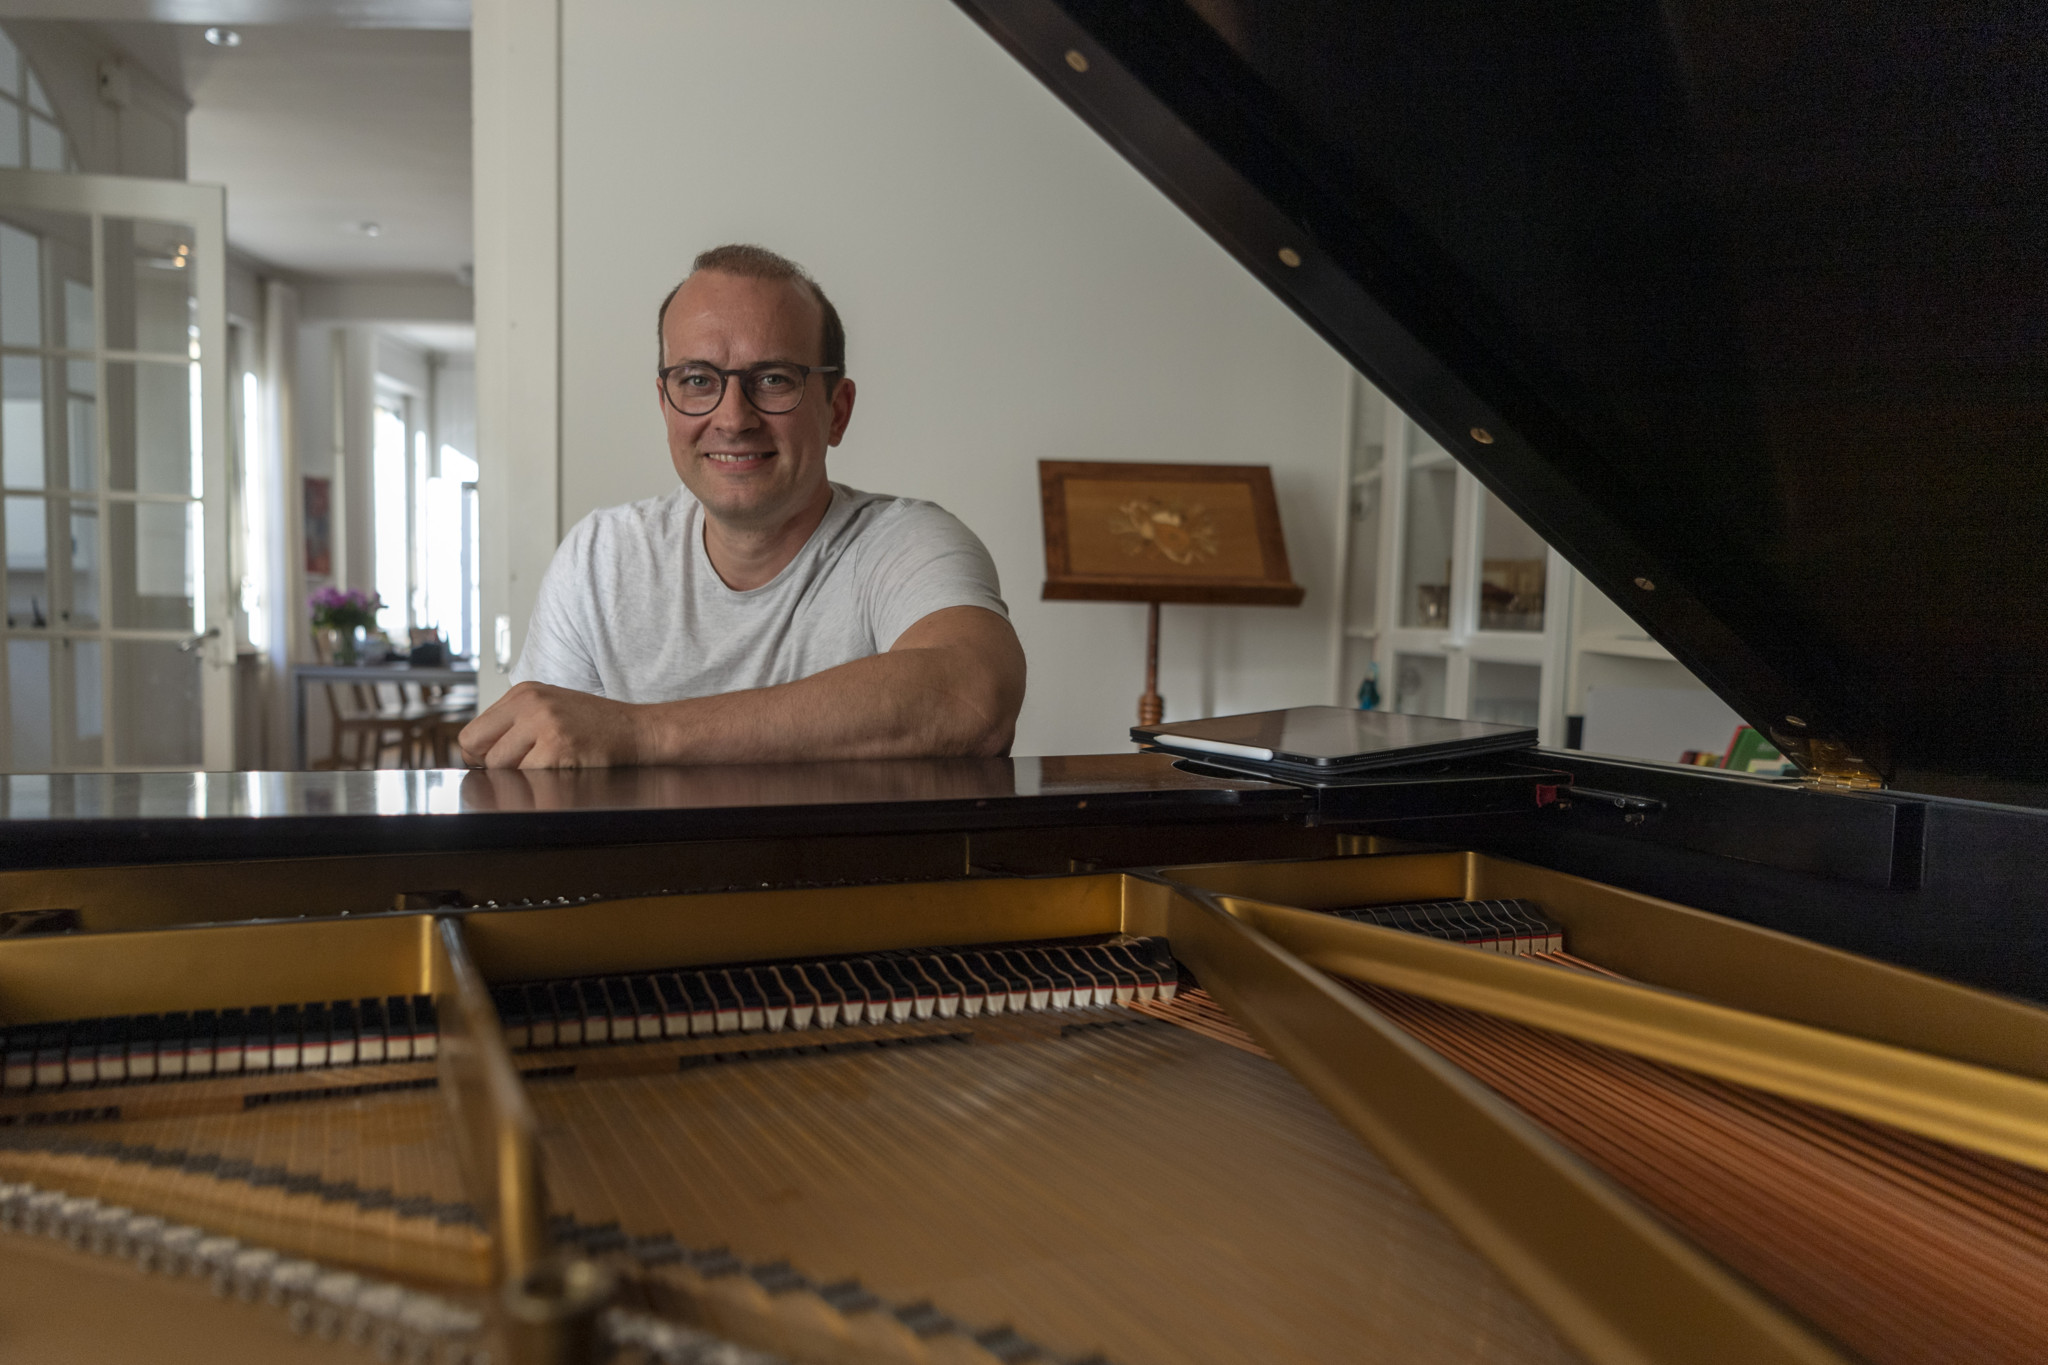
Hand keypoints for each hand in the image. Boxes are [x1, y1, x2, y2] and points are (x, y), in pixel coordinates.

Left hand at [458, 682, 644, 768]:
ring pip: (500, 767)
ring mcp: (545, 724)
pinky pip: (526, 778)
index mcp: (524, 692)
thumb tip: (476, 755)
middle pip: (480, 751)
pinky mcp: (558, 747)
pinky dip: (539, 783)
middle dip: (496, 768)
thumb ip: (515, 725)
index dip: (480, 756)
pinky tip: (562, 771)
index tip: (497, 763)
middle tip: (523, 769)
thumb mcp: (550, 710)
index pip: (473, 733)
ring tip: (547, 767)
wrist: (638, 730)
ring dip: (519, 777)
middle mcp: (531, 704)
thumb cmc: (597, 726)